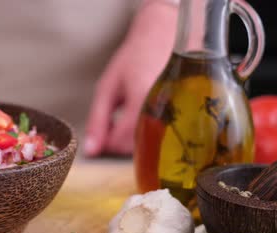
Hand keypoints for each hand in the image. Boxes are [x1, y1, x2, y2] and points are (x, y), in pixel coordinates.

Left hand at [84, 1, 178, 155]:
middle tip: (113, 126)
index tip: (101, 136)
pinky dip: (148, 135)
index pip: (122, 139)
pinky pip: (163, 137)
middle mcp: (164, 106)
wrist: (163, 37)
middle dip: (120, 143)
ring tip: (127, 119)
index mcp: (141, 98)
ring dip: (134, 140)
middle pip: (137, 146)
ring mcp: (178, 111)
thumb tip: (91, 150)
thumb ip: (97, 121)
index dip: (108, 144)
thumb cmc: (134, 59)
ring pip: (152, 145)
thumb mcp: (107, 88)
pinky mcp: (185, 115)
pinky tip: (142, 120)